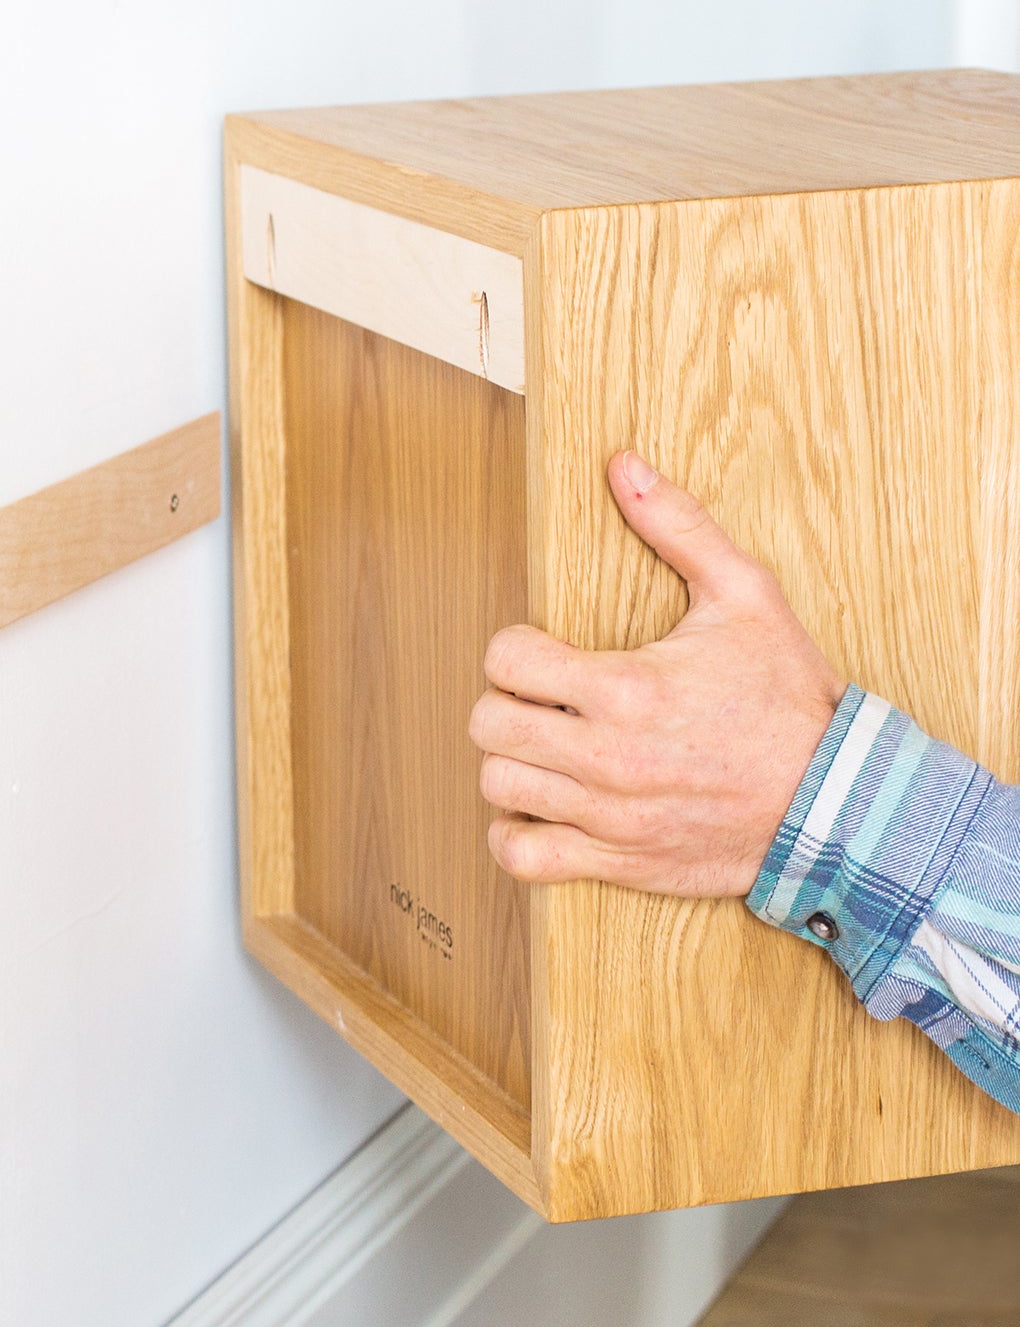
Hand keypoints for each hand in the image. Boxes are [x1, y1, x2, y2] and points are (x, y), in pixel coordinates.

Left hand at [469, 451, 844, 897]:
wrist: (837, 804)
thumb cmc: (789, 698)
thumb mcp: (746, 596)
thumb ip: (679, 527)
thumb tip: (623, 465)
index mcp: (627, 688)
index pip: (507, 659)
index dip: (514, 647)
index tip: (541, 651)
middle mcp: (607, 756)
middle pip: (488, 722)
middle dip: (504, 700)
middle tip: (539, 698)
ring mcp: (607, 814)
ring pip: (498, 784)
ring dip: (510, 760)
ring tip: (544, 745)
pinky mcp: (615, 860)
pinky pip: (522, 859)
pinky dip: (514, 835)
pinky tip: (539, 807)